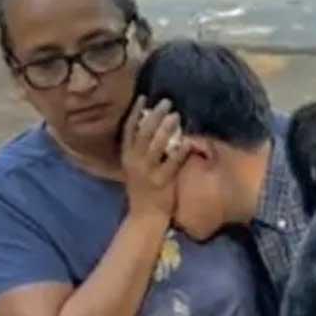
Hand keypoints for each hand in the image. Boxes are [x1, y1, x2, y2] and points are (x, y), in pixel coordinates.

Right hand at [120, 96, 187, 220]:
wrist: (145, 217)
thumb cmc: (143, 191)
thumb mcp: (135, 168)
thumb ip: (140, 150)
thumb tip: (152, 127)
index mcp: (127, 157)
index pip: (129, 130)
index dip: (135, 113)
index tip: (144, 98)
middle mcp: (135, 162)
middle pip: (143, 133)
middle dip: (154, 115)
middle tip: (167, 102)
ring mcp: (148, 172)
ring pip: (156, 145)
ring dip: (166, 128)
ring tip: (176, 115)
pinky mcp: (162, 182)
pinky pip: (172, 163)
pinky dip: (180, 151)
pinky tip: (189, 141)